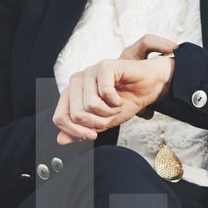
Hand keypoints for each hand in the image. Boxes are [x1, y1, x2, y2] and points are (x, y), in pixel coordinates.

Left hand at [52, 34, 179, 145]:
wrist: (148, 89)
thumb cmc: (125, 102)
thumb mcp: (101, 123)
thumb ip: (80, 131)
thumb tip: (60, 140)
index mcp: (71, 94)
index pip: (60, 118)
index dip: (76, 132)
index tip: (93, 136)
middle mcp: (77, 81)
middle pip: (76, 114)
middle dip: (97, 123)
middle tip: (110, 117)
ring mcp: (89, 72)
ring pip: (90, 105)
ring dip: (108, 112)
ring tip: (116, 106)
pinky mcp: (104, 66)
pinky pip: (105, 93)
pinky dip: (116, 102)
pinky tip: (120, 98)